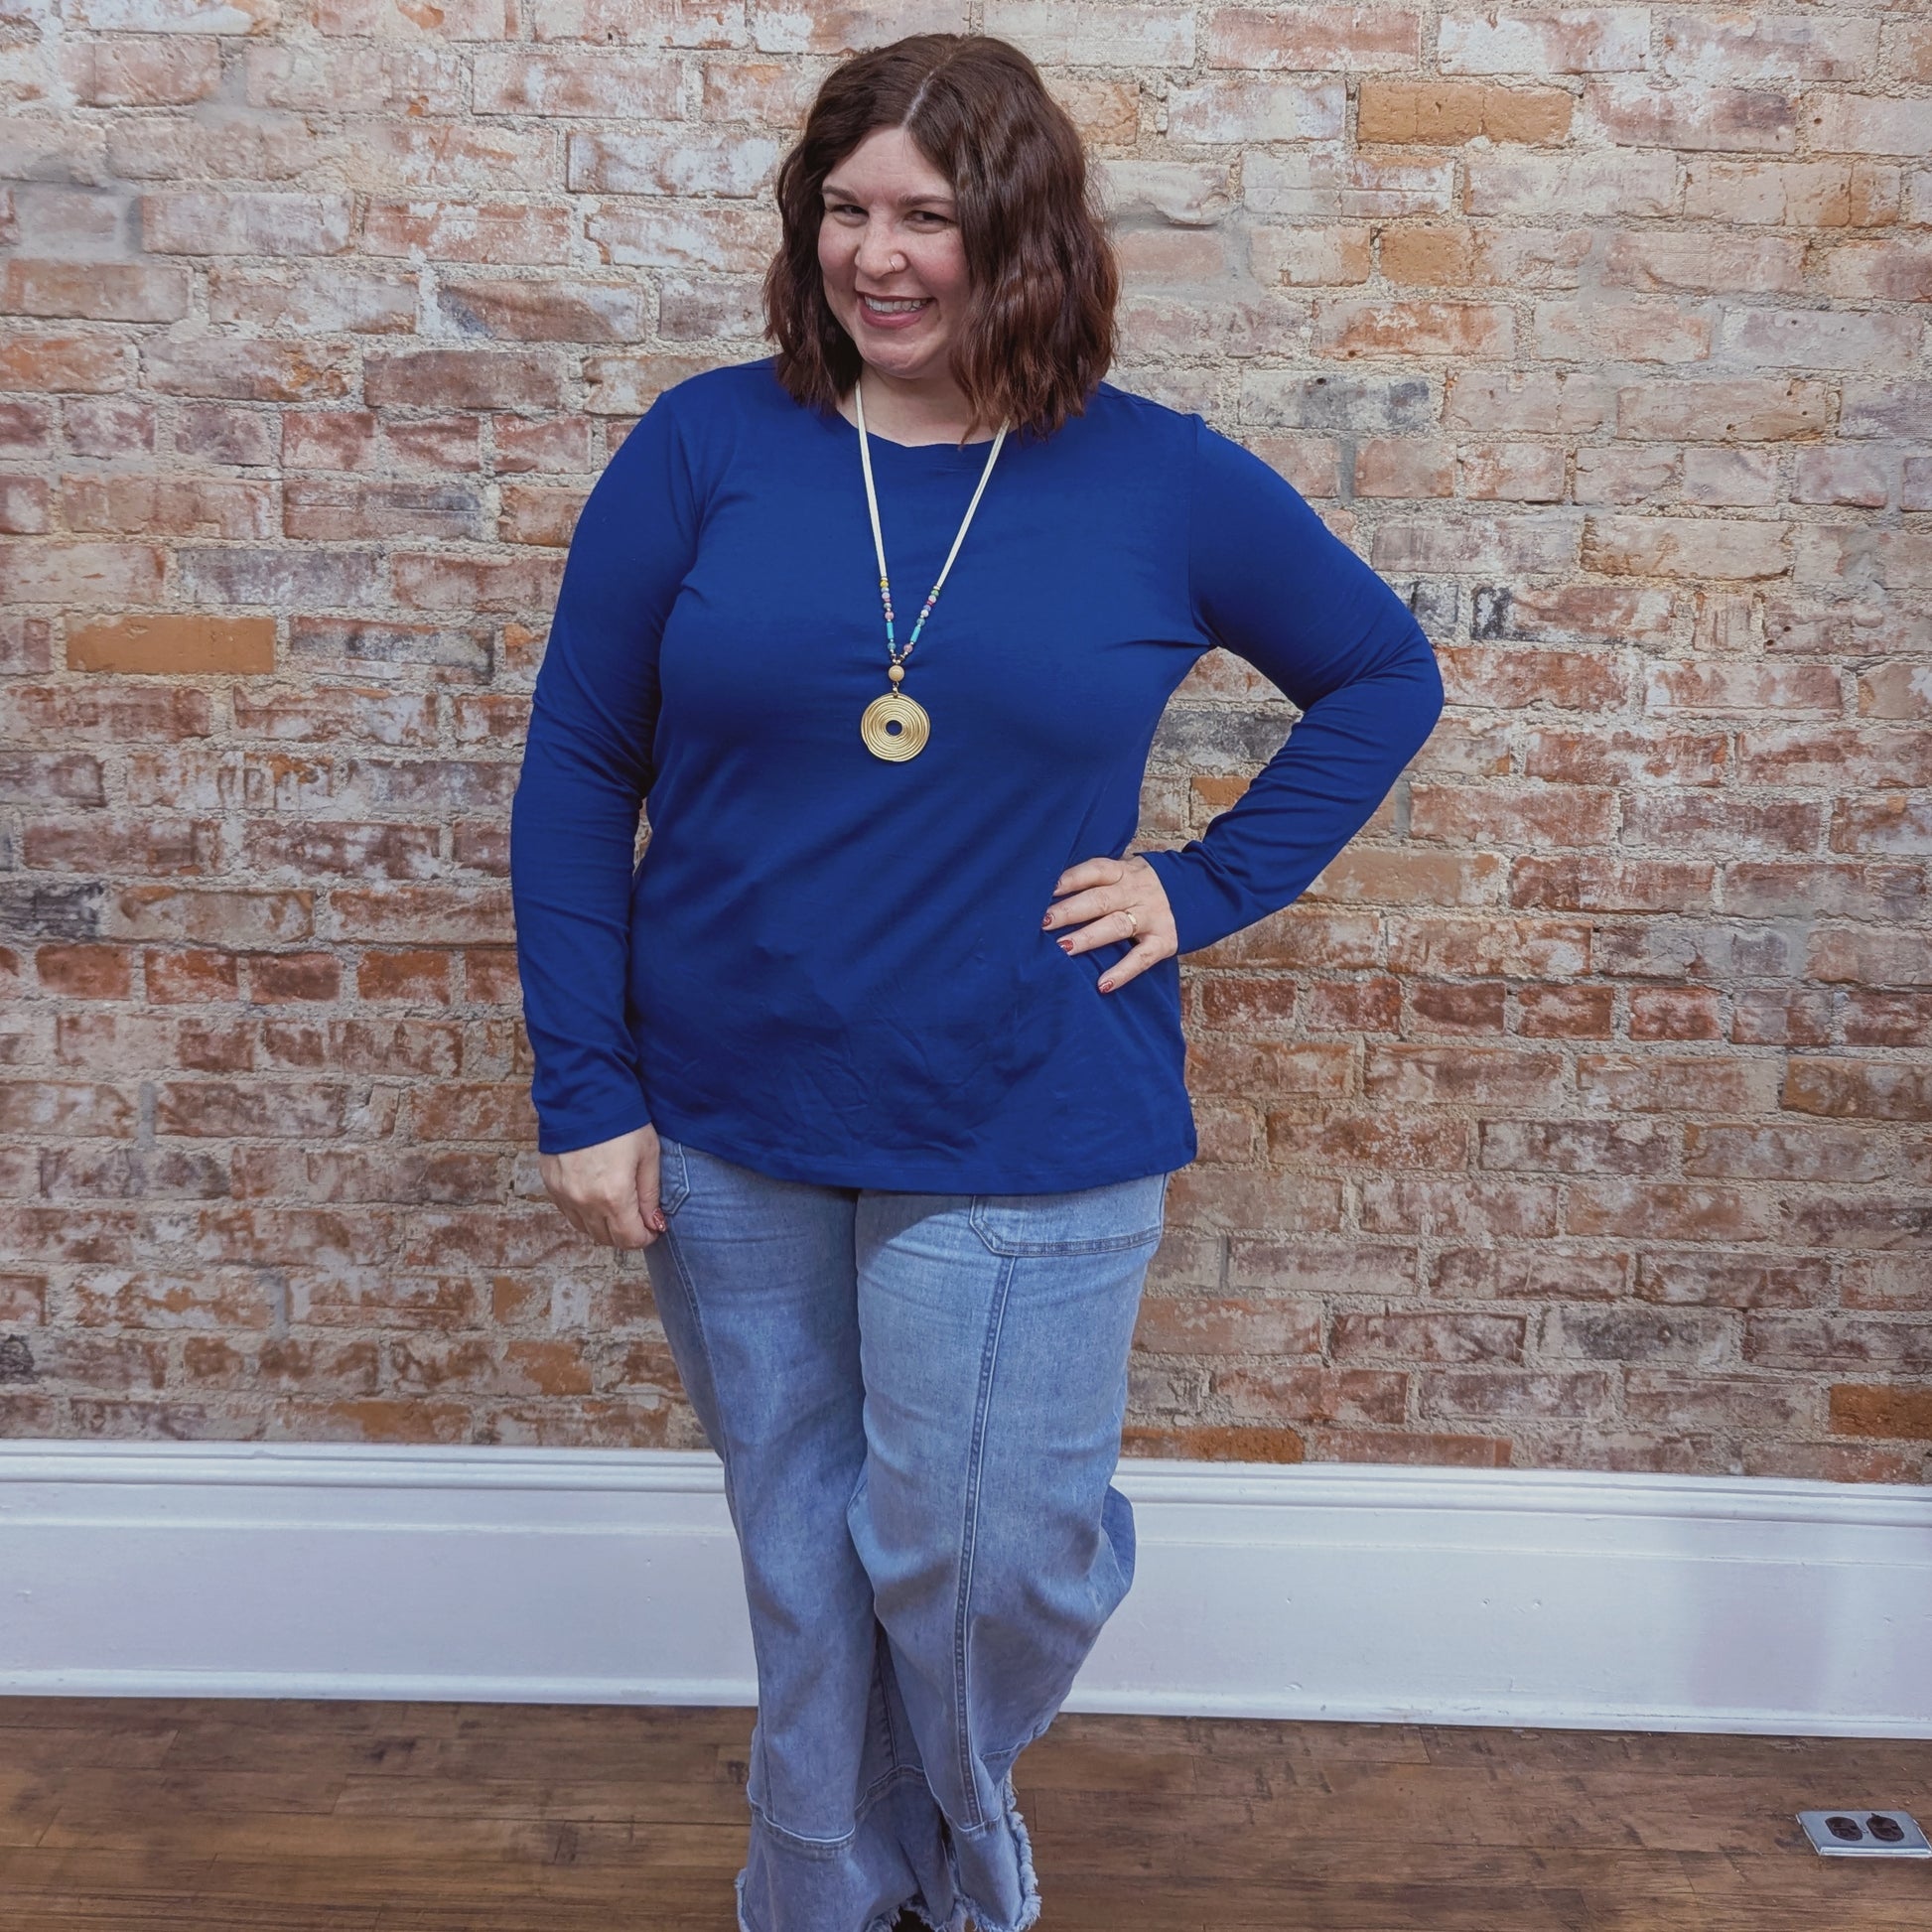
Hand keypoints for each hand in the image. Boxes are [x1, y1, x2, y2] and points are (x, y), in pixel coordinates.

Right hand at [538, 1123, 667, 1249]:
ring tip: (618, 1208)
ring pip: (586, 1229)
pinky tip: (596, 1197)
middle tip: (638, 1219)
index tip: (653, 1228)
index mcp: (614, 1196)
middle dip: (626, 1234)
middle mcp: (585, 1201)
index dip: (645, 1238)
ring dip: (604, 1226)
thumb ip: (650, 1194)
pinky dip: (584, 1213)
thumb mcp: (648, 1155)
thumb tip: (654, 1222)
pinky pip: (569, 1212)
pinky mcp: (551, 1184)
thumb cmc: (621, 1121)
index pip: (629, 1238)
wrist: (583, 1095)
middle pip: (607, 1238)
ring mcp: (564, 1194)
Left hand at [1042, 854, 1177, 993]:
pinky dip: (1123, 971)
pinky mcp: (1165, 940)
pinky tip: (1103, 984)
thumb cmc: (1151, 885)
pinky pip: (1141, 958)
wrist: (1206, 888)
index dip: (1069, 879)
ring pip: (1115, 926)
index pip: (1094, 871)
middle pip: (1099, 900)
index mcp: (1125, 872)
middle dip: (1069, 911)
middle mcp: (1137, 892)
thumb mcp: (1130, 872)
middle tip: (1042, 922)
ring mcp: (1152, 916)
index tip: (1043, 889)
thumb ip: (1102, 879)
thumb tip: (1054, 891)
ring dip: (1087, 938)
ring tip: (1062, 949)